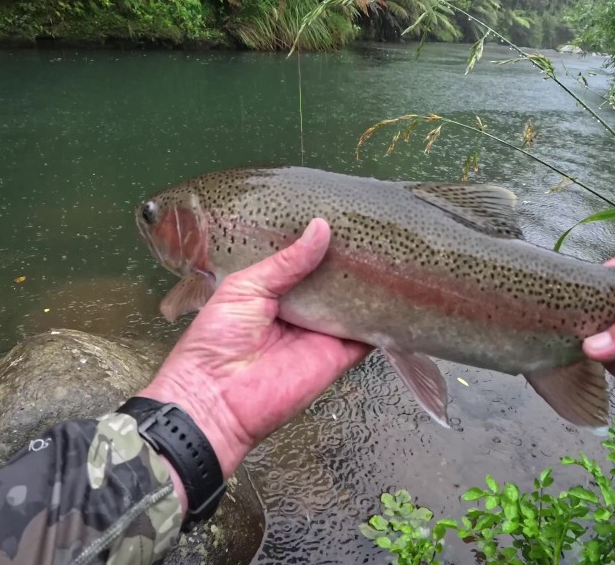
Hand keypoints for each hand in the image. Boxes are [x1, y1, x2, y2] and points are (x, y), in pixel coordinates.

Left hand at [137, 218, 371, 507]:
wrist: (215, 399)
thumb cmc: (216, 339)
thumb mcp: (246, 287)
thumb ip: (286, 262)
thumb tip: (321, 227)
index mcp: (274, 291)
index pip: (306, 262)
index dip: (322, 243)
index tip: (344, 215)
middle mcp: (302, 310)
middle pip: (334, 282)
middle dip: (351, 261)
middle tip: (375, 231)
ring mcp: (322, 333)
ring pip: (354, 305)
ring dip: (370, 286)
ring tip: (392, 253)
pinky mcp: (339, 356)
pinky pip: (366, 336)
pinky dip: (381, 320)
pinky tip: (398, 294)